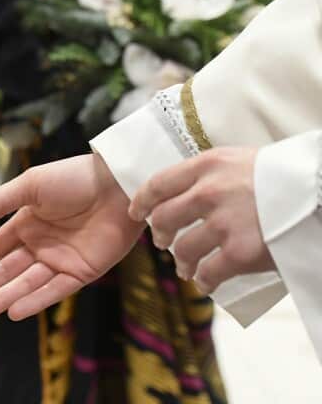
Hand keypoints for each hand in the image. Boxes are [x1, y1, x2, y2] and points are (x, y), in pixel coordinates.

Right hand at [0, 153, 142, 320]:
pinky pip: (55, 291)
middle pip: (5, 272)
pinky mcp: (82, 272)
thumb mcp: (30, 185)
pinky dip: (35, 301)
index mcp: (25, 224)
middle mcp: (39, 246)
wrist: (118, 184)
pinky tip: (14, 312)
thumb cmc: (74, 177)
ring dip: (2, 299)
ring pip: (25, 285)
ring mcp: (60, 261)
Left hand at [129, 147, 273, 292]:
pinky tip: (205, 282)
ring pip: (184, 249)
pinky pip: (209, 272)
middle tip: (163, 242)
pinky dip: (204, 280)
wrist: (319, 190)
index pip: (159, 183)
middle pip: (165, 219)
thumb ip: (213, 174)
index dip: (143, 200)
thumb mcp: (243, 160)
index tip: (137, 212)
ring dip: (181, 262)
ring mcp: (224, 224)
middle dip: (161, 234)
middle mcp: (208, 193)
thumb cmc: (286, 175)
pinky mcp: (241, 252)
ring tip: (185, 268)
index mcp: (207, 166)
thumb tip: (190, 189)